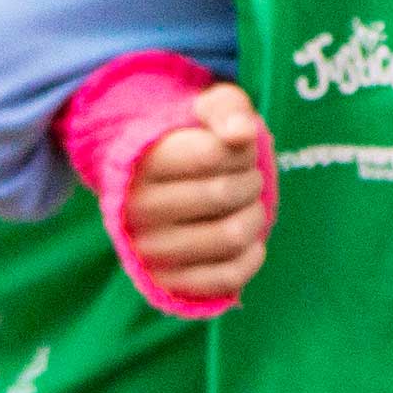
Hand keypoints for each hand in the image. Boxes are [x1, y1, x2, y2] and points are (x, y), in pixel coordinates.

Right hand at [123, 84, 270, 307]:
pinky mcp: (168, 283)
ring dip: (255, 217)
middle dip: (251, 182)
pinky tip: (247, 239)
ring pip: (231, 236)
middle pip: (225, 193)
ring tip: (246, 206)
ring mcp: (149, 250)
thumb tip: (241, 135)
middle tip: (247, 179)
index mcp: (141, 161)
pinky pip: (228, 277)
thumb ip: (227, 109)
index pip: (213, 154)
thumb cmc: (191, 143)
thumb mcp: (205, 111)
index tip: (238, 150)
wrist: (157, 187)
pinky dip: (251, 255)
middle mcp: (137, 209)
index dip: (242, 150)